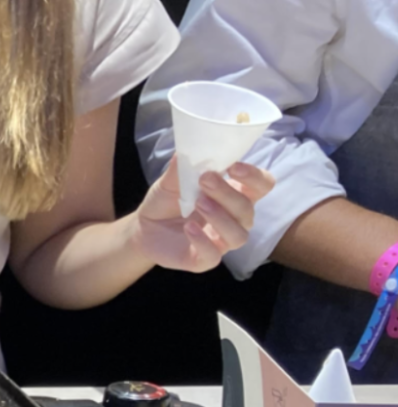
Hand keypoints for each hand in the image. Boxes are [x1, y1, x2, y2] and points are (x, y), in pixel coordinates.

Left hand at [130, 154, 276, 272]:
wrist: (144, 227)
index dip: (255, 177)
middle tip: (206, 180)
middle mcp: (234, 219)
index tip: (234, 167)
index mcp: (234, 195)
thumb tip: (187, 147)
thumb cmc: (167, 201)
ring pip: (239, 235)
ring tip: (198, 203)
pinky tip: (189, 228)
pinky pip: (213, 256)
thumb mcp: (170, 181)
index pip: (262, 186)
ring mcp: (220, 241)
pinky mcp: (203, 260)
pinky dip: (203, 241)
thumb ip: (181, 167)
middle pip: (248, 209)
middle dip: (229, 194)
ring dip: (221, 217)